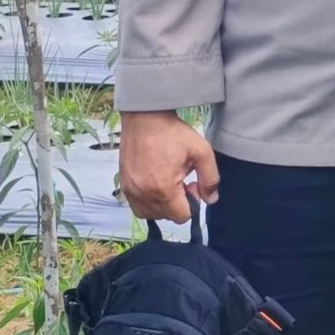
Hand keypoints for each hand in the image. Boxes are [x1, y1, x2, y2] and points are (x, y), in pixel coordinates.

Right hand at [116, 110, 217, 224]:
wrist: (144, 117)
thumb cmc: (173, 132)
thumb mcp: (201, 151)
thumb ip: (210, 179)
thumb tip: (211, 200)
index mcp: (163, 189)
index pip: (182, 216)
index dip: (192, 203)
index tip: (191, 183)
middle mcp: (143, 194)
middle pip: (167, 216)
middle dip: (178, 203)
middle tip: (181, 179)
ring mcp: (130, 191)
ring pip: (151, 214)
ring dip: (163, 204)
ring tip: (168, 182)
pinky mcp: (123, 185)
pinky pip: (137, 207)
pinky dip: (148, 202)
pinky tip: (156, 184)